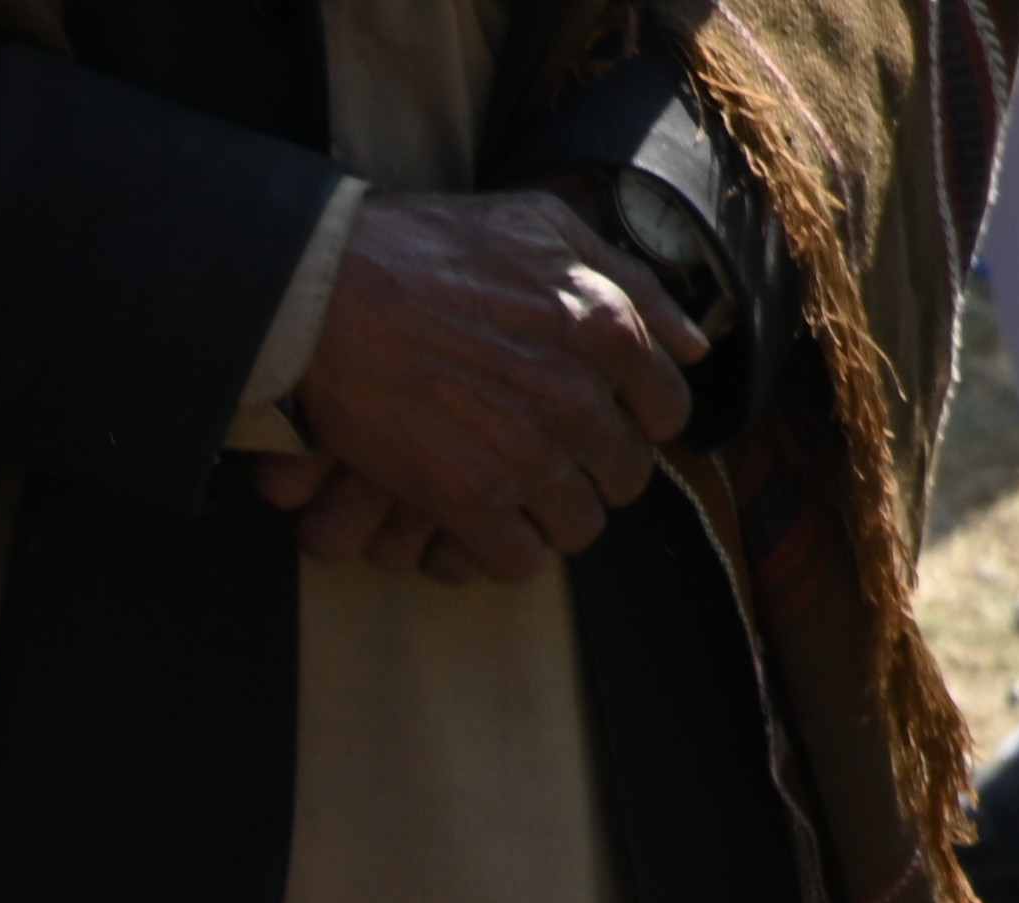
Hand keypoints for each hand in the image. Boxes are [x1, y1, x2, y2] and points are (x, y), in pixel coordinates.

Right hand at [249, 187, 698, 581]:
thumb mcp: (549, 227)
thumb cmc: (431, 247)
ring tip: (518, 499)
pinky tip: (481, 526)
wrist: (326, 290)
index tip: (604, 421)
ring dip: (553, 519)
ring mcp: (521, 455)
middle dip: (596, 472)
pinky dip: (504, 552)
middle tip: (554, 459)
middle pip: (624, 475)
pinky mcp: (462, 499)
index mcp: (606, 331)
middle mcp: (576, 398)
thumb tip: (692, 344)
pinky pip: (517, 560)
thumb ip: (630, 281)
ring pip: (578, 526)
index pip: (666, 410)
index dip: (638, 421)